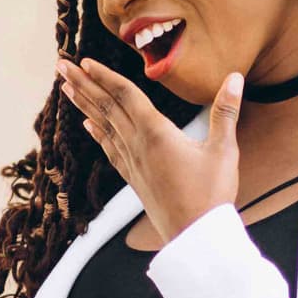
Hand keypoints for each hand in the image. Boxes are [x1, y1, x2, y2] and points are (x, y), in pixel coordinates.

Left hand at [56, 57, 244, 243]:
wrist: (195, 237)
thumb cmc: (212, 195)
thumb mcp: (224, 150)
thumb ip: (226, 111)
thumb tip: (236, 77)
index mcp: (156, 132)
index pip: (125, 95)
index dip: (104, 75)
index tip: (83, 61)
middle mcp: (137, 145)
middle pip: (106, 107)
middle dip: (83, 84)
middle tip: (61, 65)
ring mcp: (132, 163)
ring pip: (103, 126)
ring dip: (84, 104)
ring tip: (66, 88)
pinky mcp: (134, 178)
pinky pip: (109, 149)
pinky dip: (97, 133)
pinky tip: (87, 125)